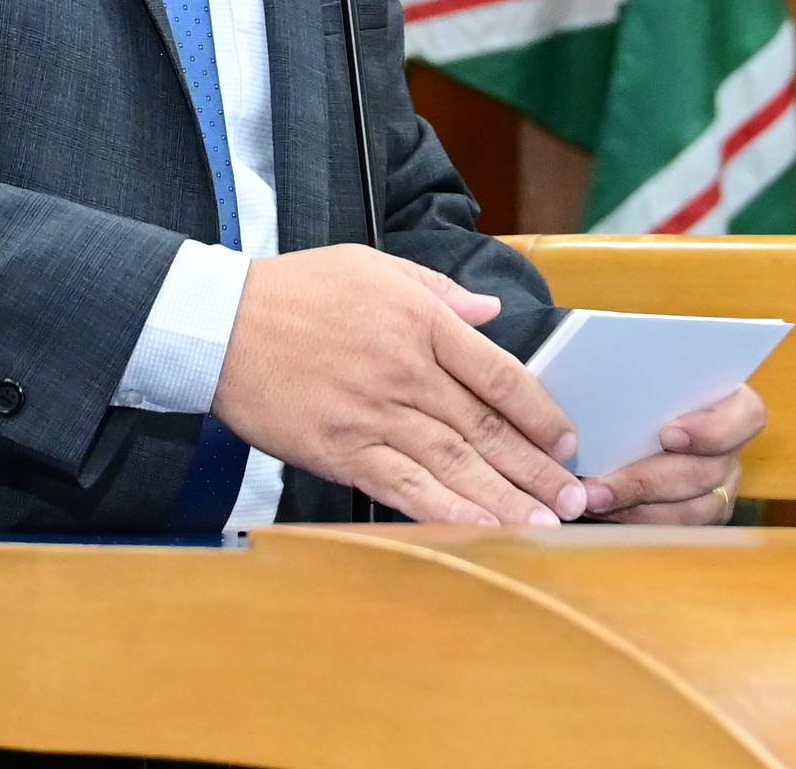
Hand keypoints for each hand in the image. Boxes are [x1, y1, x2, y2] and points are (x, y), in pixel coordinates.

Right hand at [212, 245, 588, 526]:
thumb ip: (437, 291)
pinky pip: (403, 486)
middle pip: (485, 428)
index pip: (499, 373)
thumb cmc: (295, 289)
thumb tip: (490, 313)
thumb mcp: (371, 266)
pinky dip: (446, 510)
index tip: (565, 440)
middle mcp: (403, 371)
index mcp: (418, 321)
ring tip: (546, 526)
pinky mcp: (339, 450)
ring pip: (454, 464)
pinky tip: (480, 529)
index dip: (540, 411)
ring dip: (506, 499)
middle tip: (577, 499)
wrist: (217, 323)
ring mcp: (372, 414)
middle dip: (537, 468)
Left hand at [578, 384, 767, 524]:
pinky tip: (603, 510)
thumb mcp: (631, 369)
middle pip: (708, 471)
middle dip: (647, 479)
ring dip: (638, 505)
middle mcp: (732, 446)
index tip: (667, 434)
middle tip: (598, 485)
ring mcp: (721, 484)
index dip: (713, 428)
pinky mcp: (702, 513)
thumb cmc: (631, 383)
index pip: (747, 415)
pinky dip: (639, 520)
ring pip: (693, 508)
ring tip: (593, 499)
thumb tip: (600, 385)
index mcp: (730, 400)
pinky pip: (678, 529)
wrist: (619, 407)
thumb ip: (631, 374)